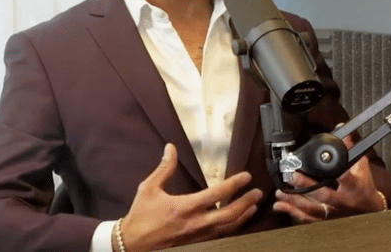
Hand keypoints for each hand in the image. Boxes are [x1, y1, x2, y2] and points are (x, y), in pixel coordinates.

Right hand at [118, 143, 262, 250]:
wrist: (132, 243)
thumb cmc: (140, 216)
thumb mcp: (149, 188)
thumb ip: (164, 168)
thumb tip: (171, 148)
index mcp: (185, 207)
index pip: (217, 194)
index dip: (234, 184)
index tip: (246, 176)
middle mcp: (195, 223)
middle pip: (229, 214)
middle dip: (246, 202)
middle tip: (258, 193)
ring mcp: (197, 236)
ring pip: (227, 228)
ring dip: (243, 216)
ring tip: (253, 206)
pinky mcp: (196, 244)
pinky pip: (219, 236)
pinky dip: (231, 228)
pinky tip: (236, 221)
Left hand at [272, 134, 386, 223]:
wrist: (370, 211)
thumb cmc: (365, 188)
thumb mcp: (362, 168)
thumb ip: (352, 151)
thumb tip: (345, 134)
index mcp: (353, 187)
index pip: (346, 177)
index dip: (338, 171)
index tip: (327, 161)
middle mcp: (342, 202)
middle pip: (324, 195)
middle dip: (307, 186)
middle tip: (294, 176)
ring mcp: (334, 213)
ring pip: (312, 210)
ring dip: (295, 201)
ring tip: (281, 192)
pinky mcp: (327, 220)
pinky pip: (308, 219)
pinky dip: (292, 212)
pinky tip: (280, 206)